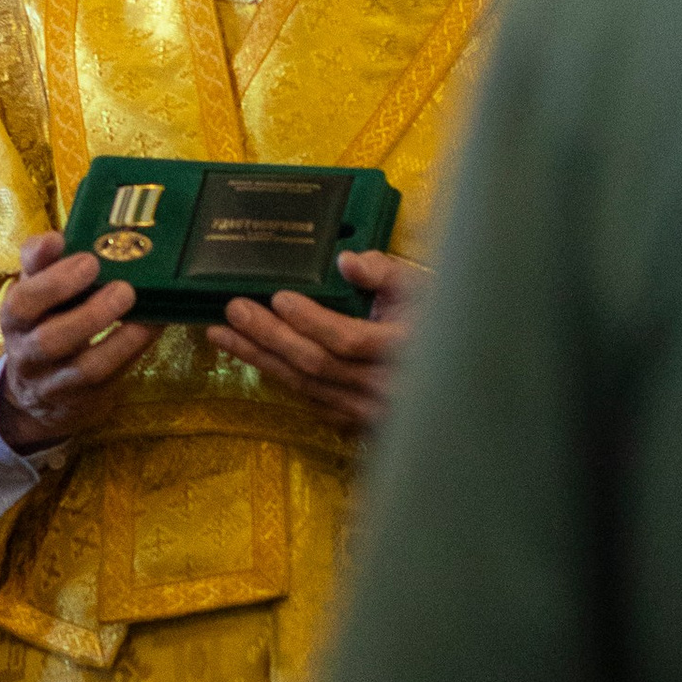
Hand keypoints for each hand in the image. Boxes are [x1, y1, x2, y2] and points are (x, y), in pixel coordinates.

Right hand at [0, 227, 157, 455]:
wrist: (35, 395)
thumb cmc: (45, 324)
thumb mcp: (36, 293)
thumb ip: (42, 263)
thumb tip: (56, 237)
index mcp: (17, 318)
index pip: (22, 297)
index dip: (43, 273)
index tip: (62, 241)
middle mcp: (31, 353)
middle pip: (49, 338)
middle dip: (84, 310)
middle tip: (111, 277)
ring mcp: (58, 382)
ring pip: (83, 366)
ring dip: (116, 337)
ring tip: (133, 301)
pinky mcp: (84, 399)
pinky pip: (111, 378)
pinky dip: (131, 349)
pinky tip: (150, 325)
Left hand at [207, 247, 429, 428]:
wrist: (457, 370)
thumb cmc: (437, 320)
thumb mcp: (420, 287)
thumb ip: (382, 272)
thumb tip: (346, 261)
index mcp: (406, 348)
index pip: (349, 339)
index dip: (312, 321)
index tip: (280, 298)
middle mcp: (388, 386)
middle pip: (318, 365)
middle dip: (271, 337)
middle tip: (235, 311)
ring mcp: (372, 410)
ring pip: (308, 386)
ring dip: (262, 359)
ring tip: (224, 334)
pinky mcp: (359, 421)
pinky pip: (313, 400)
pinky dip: (280, 377)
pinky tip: (254, 357)